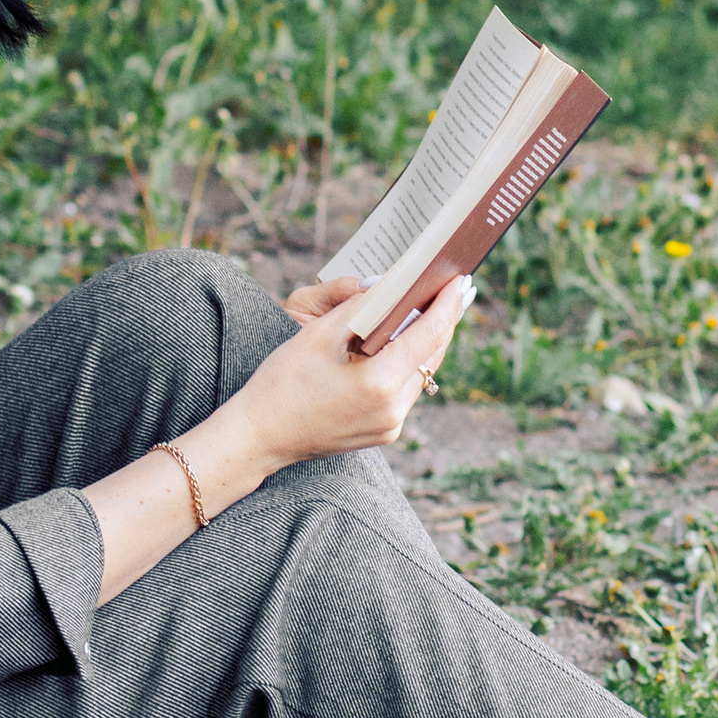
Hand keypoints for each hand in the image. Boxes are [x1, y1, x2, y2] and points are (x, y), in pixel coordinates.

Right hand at [218, 272, 475, 477]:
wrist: (258, 437)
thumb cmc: (281, 383)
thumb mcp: (318, 335)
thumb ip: (360, 308)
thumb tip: (391, 287)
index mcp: (378, 383)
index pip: (428, 335)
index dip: (446, 305)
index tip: (459, 281)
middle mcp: (393, 409)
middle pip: (431, 356)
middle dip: (443, 321)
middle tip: (454, 289)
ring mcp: (390, 426)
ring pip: (422, 374)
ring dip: (426, 343)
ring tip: (433, 309)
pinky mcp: (384, 433)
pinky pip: (406, 391)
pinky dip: (408, 364)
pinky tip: (405, 342)